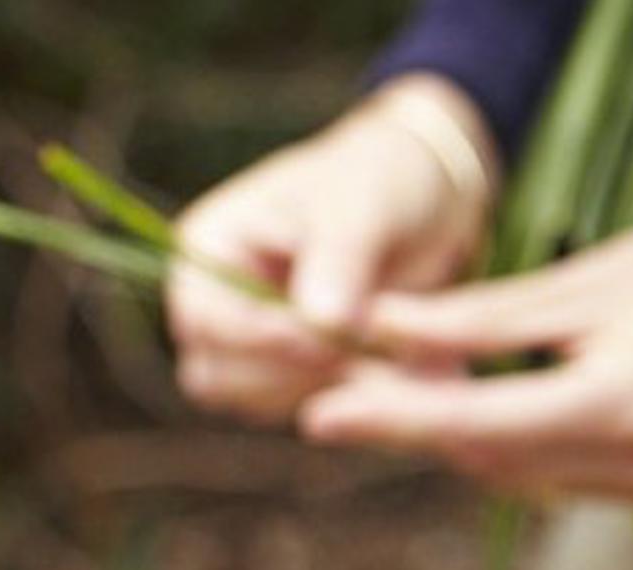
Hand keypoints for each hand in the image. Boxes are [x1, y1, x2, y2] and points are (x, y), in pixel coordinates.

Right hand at [167, 74, 493, 423]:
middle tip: (374, 359)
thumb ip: (338, 262)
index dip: (263, 338)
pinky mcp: (291, 372)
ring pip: (261, 403)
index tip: (333, 340)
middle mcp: (215, 303)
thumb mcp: (361, 206)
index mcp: (208, 248)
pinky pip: (305, 409)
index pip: (206, 320)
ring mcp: (249, 343)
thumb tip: (323, 325)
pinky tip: (405, 370)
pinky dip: (355, 401)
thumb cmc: (380, 180)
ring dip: (329, 393)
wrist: (426, 198)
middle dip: (295, 375)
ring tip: (402, 363)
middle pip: (218, 378)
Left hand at [302, 209, 632, 510]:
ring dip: (453, 428)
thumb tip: (375, 326)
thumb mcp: (582, 283)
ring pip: (511, 471)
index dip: (390, 419)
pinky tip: (473, 396)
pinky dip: (502, 438)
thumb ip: (477, 317)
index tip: (317, 414)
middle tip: (344, 381)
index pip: (476, 423)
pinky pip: (550, 471)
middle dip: (411, 418)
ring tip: (403, 377)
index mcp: (622, 401)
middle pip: (485, 455)